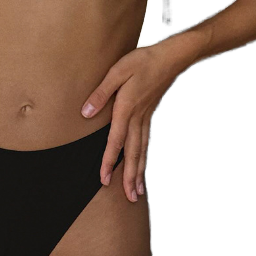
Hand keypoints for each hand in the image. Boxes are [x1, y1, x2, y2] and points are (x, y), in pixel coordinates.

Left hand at [80, 42, 183, 202]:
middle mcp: (137, 117)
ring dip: (139, 172)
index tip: (104, 179)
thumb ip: (101, 92)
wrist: (170, 57)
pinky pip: (146, 140)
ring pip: (141, 150)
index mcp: (127, 108)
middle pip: (133, 152)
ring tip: (138, 192)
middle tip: (128, 199)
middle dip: (129, 176)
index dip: (109, 161)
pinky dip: (143, 156)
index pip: (116, 141)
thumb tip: (86, 112)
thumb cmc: (142, 61)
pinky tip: (142, 164)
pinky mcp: (149, 113)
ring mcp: (146, 117)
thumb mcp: (117, 71)